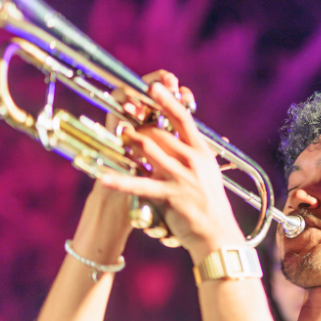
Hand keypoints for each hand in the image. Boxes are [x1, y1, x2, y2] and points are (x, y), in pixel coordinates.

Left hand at [98, 81, 243, 261]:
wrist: (217, 234)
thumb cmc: (208, 203)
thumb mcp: (204, 173)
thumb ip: (188, 155)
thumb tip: (170, 138)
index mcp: (202, 151)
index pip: (184, 118)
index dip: (168, 100)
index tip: (154, 86)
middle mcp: (194, 160)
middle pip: (161, 133)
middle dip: (138, 126)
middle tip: (121, 119)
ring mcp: (183, 177)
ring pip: (151, 150)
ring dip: (130, 141)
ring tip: (116, 133)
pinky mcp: (172, 195)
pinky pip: (141, 185)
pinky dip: (120, 181)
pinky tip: (103, 177)